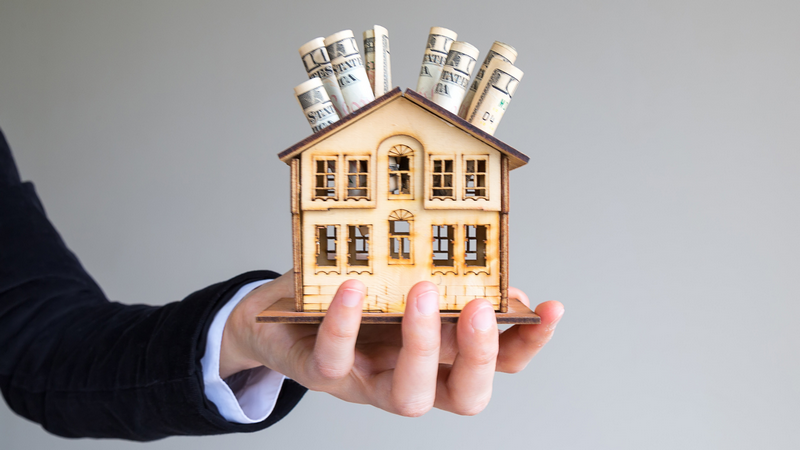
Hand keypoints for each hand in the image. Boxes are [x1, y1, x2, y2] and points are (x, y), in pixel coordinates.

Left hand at [221, 272, 563, 415]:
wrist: (277, 317)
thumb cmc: (348, 300)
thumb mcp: (398, 284)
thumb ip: (447, 285)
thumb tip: (499, 284)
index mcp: (440, 358)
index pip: (499, 363)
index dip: (528, 344)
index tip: (550, 308)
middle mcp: (412, 378)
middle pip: (466, 396)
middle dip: (481, 355)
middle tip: (481, 308)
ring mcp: (368, 384)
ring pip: (408, 396)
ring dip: (423, 345)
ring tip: (423, 292)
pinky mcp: (323, 375)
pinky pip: (336, 360)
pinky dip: (346, 323)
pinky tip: (354, 287)